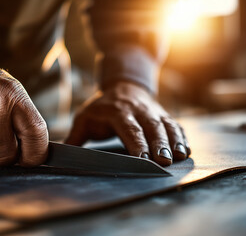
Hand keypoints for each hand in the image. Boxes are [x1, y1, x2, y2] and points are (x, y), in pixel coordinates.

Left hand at [65, 81, 190, 165]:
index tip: (141, 158)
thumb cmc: (102, 107)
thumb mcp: (85, 117)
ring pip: (166, 125)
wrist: (124, 84)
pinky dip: (181, 137)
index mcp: (118, 111)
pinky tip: (186, 151)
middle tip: (164, 161)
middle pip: (151, 126)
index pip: (128, 128)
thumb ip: (75, 137)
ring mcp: (153, 111)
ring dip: (174, 141)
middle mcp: (138, 109)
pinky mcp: (163, 114)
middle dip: (159, 143)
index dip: (136, 143)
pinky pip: (175, 125)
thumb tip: (59, 156)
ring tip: (180, 157)